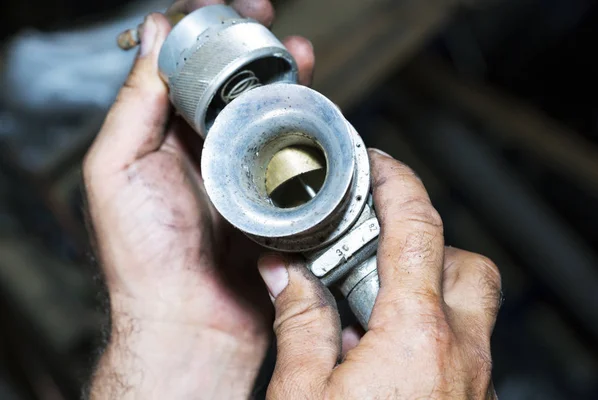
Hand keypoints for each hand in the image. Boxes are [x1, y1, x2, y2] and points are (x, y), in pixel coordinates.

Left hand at [84, 2, 313, 397]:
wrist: (194, 321)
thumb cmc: (147, 258)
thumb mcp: (119, 167)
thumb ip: (137, 101)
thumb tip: (156, 33)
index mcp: (162, 136)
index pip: (182, 67)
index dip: (203, 29)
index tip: (226, 7)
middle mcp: (202, 149)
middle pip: (230, 81)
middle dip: (250, 44)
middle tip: (268, 20)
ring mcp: (241, 171)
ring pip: (265, 109)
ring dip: (283, 76)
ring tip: (299, 54)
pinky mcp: (274, 195)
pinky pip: (292, 149)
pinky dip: (304, 123)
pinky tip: (312, 106)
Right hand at [257, 150, 500, 398]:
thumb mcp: (303, 394)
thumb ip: (298, 325)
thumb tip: (284, 272)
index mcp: (416, 338)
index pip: (417, 229)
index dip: (397, 183)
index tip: (378, 164)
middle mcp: (461, 357)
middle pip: (464, 265)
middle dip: (423, 246)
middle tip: (375, 254)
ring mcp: (476, 385)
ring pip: (471, 310)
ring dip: (428, 294)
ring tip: (371, 314)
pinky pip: (463, 353)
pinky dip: (428, 338)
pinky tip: (383, 359)